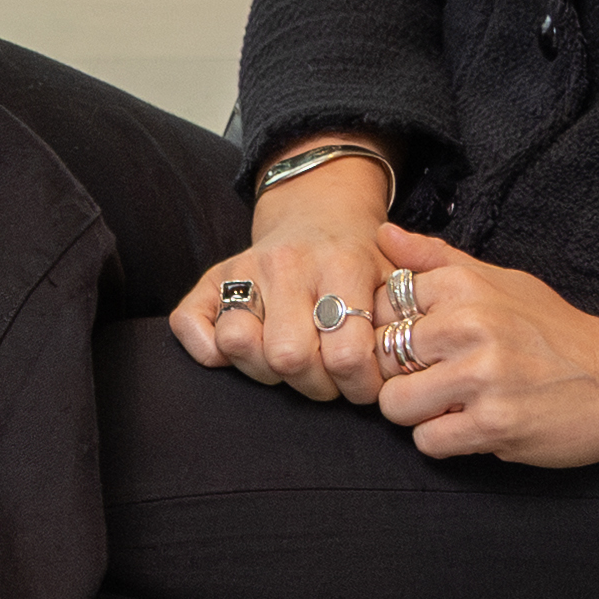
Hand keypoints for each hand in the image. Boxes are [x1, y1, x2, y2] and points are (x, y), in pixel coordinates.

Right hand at [168, 147, 402, 397]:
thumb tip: (400, 350)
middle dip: (315, 385)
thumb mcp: (400, 274)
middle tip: (329, 379)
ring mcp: (246, 268)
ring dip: (267, 372)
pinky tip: (241, 355)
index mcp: (343, 264)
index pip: (346, 353)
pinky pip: (190, 323)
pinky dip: (206, 350)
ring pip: (239, 344)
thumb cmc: (362, 260)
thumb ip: (409, 311)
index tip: (364, 385)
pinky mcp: (212, 278)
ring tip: (294, 366)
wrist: (321, 212)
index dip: (359, 386)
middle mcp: (290, 263)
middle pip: (290, 357)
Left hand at [372, 231, 598, 468]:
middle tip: (434, 378)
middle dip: (399, 374)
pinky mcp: (493, 424)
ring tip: (450, 404)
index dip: (388, 329)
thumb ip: (438, 260)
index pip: (381, 304)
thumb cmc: (555, 332)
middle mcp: (469, 325)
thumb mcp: (503, 281)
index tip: (417, 343)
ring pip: (395, 403)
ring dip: (416, 412)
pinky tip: (471, 426)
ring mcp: (481, 376)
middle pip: (381, 355)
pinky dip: (443, 440)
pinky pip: (427, 441)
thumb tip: (381, 234)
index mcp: (465, 286)